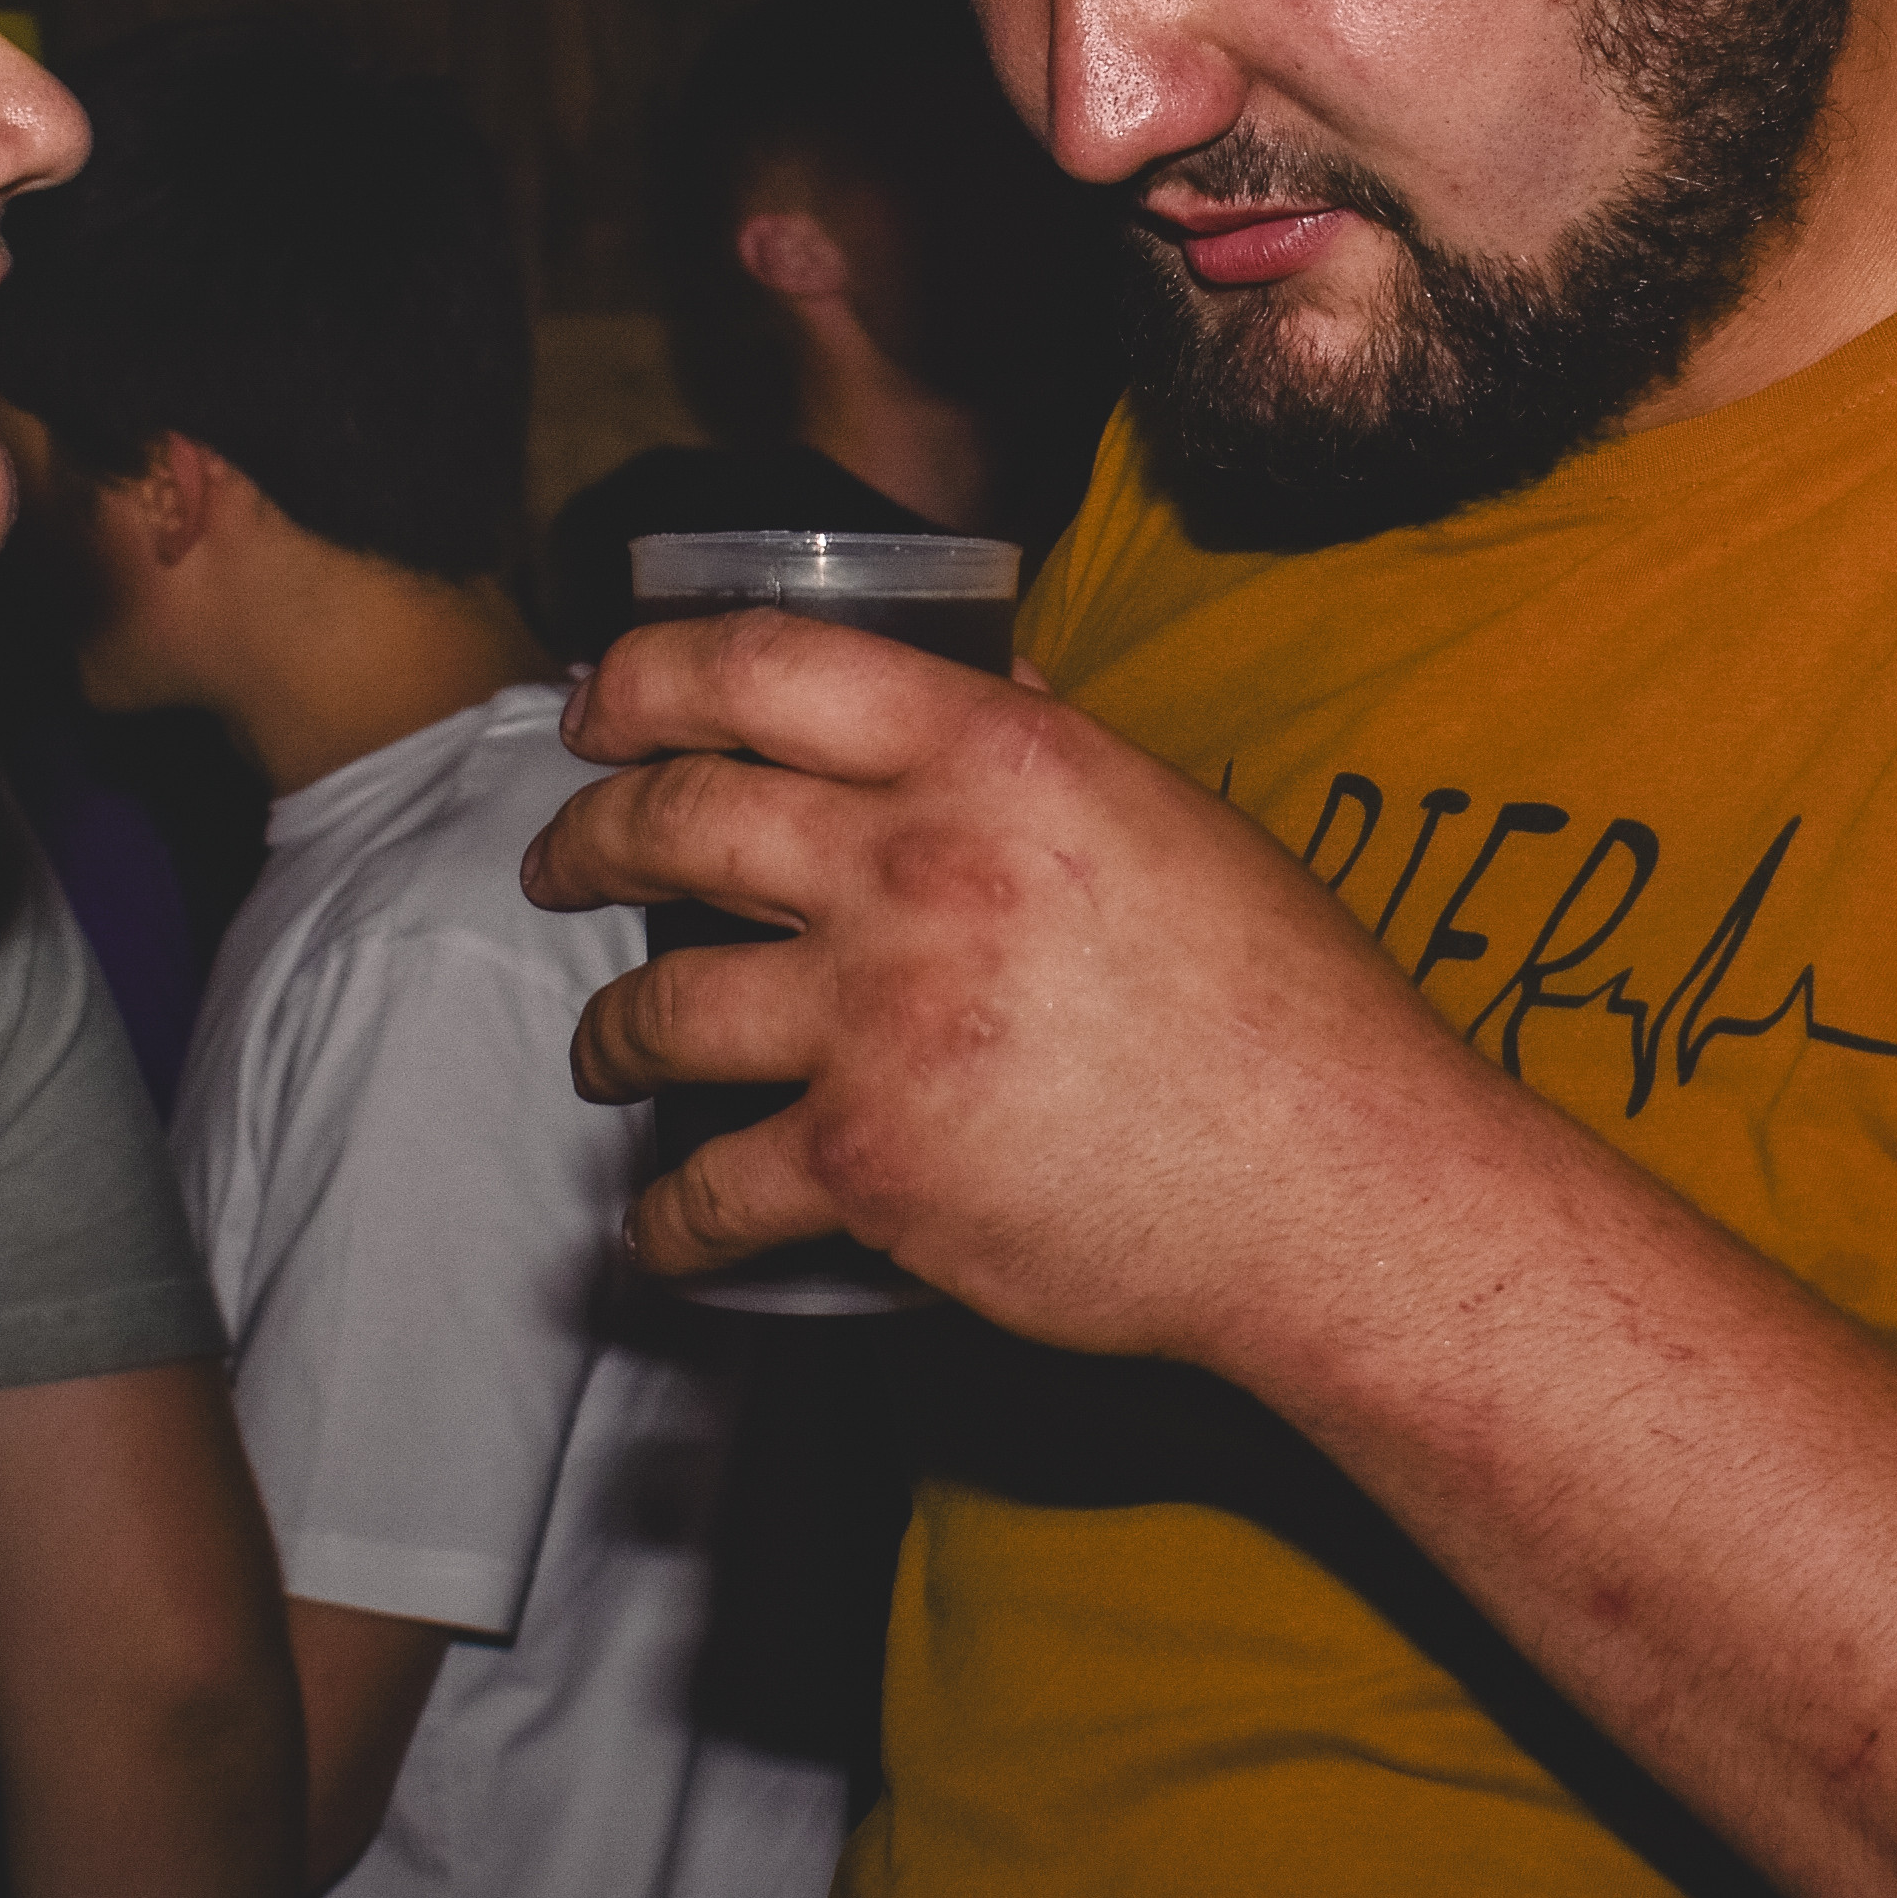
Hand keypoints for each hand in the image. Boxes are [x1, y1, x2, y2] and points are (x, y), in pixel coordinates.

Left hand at [522, 607, 1535, 1374]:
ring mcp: (880, 1020)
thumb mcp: (1172, 818)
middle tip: (562, 862)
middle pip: (677, 820)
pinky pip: (710, 1190)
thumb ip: (1049, 749)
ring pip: (660, 1008)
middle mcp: (917, 868)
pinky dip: (666, 1222)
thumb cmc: (1286, 1007)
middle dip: (587, 841)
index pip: (764, 668)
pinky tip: (661, 1229)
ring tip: (603, 1050)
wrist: (1334, 1182)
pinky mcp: (871, 1165)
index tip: (599, 702)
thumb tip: (975, 686)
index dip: (646, 674)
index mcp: (993, 759)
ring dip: (607, 1035)